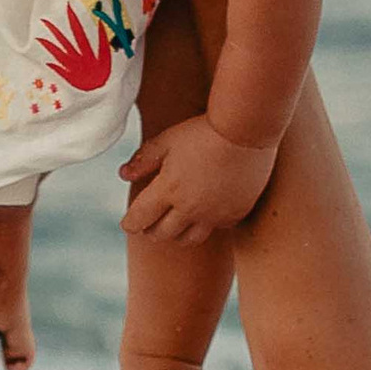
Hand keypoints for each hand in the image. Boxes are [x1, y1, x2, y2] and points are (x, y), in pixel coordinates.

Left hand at [119, 114, 276, 242]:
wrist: (247, 130)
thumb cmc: (203, 131)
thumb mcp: (167, 140)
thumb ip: (144, 159)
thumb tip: (123, 174)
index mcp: (168, 189)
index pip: (140, 218)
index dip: (130, 223)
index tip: (128, 224)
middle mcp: (189, 208)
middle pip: (162, 234)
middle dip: (150, 231)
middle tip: (148, 226)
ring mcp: (214, 214)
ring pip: (189, 239)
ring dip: (176, 235)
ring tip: (174, 226)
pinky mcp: (235, 213)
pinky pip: (216, 228)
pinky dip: (206, 225)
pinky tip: (204, 215)